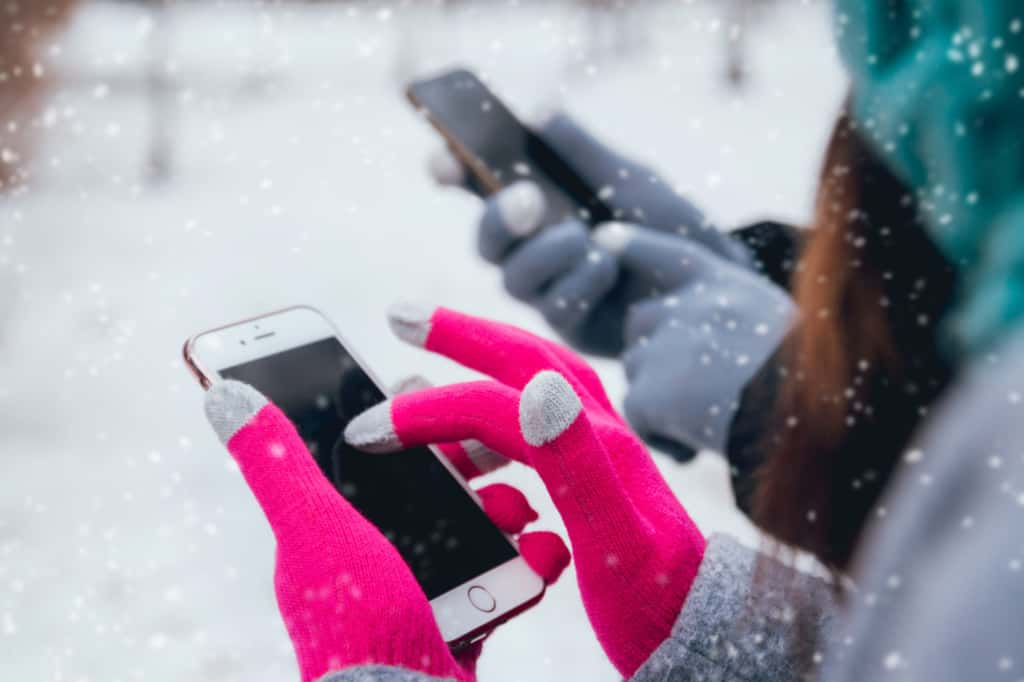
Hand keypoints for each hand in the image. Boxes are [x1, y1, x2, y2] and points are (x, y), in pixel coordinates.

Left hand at [203, 381, 567, 681]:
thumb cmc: (352, 619)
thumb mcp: (312, 526)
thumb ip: (276, 462)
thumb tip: (222, 394)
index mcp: (336, 526)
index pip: (366, 453)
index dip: (402, 419)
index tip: (432, 390)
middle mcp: (377, 552)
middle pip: (432, 486)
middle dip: (471, 464)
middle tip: (499, 452)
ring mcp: (421, 586)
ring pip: (474, 528)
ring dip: (506, 511)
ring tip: (522, 513)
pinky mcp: (461, 617)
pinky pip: (502, 576)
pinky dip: (528, 562)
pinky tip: (542, 553)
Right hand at [345, 304, 706, 676]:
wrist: (701, 631)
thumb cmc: (655, 602)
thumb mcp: (613, 543)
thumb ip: (577, 462)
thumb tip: (537, 387)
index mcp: (593, 447)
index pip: (493, 406)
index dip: (427, 413)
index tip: (368, 430)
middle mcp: (598, 433)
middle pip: (521, 358)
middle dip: (456, 332)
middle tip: (399, 315)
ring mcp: (600, 447)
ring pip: (533, 379)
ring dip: (480, 359)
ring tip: (429, 361)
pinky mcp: (600, 470)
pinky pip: (544, 414)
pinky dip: (506, 401)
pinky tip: (488, 428)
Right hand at [430, 113, 751, 354]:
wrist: (715, 281)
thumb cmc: (668, 224)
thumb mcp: (629, 178)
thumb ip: (582, 150)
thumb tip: (537, 109)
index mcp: (540, 202)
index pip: (480, 188)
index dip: (452, 175)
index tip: (442, 163)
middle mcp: (534, 249)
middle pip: (485, 242)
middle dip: (497, 220)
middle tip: (528, 197)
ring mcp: (550, 289)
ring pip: (513, 280)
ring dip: (547, 254)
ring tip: (590, 237)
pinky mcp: (572, 324)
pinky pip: (554, 307)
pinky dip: (581, 280)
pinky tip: (610, 263)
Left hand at [606, 224, 795, 456]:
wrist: (810, 417)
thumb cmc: (810, 379)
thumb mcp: (778, 324)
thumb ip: (733, 318)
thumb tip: (706, 351)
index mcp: (723, 282)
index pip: (668, 253)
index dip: (637, 245)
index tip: (605, 237)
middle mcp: (685, 305)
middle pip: (639, 322)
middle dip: (655, 353)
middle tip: (700, 390)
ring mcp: (661, 346)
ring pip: (636, 371)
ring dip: (661, 399)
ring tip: (710, 419)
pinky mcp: (647, 391)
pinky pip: (638, 417)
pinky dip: (664, 437)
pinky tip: (699, 443)